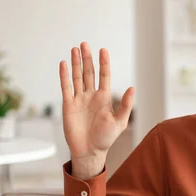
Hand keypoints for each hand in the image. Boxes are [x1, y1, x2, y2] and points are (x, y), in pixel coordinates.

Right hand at [59, 42, 133, 178]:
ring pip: (77, 77)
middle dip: (87, 59)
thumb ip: (125, 105)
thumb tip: (132, 88)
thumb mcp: (119, 122)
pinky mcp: (68, 105)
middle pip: (89, 73)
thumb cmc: (106, 138)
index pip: (104, 76)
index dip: (104, 63)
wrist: (90, 151)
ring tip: (75, 49)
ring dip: (75, 63)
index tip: (103, 50)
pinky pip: (66, 87)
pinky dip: (64, 76)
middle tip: (85, 44)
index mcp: (104, 98)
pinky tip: (63, 64)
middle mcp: (91, 96)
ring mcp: (79, 100)